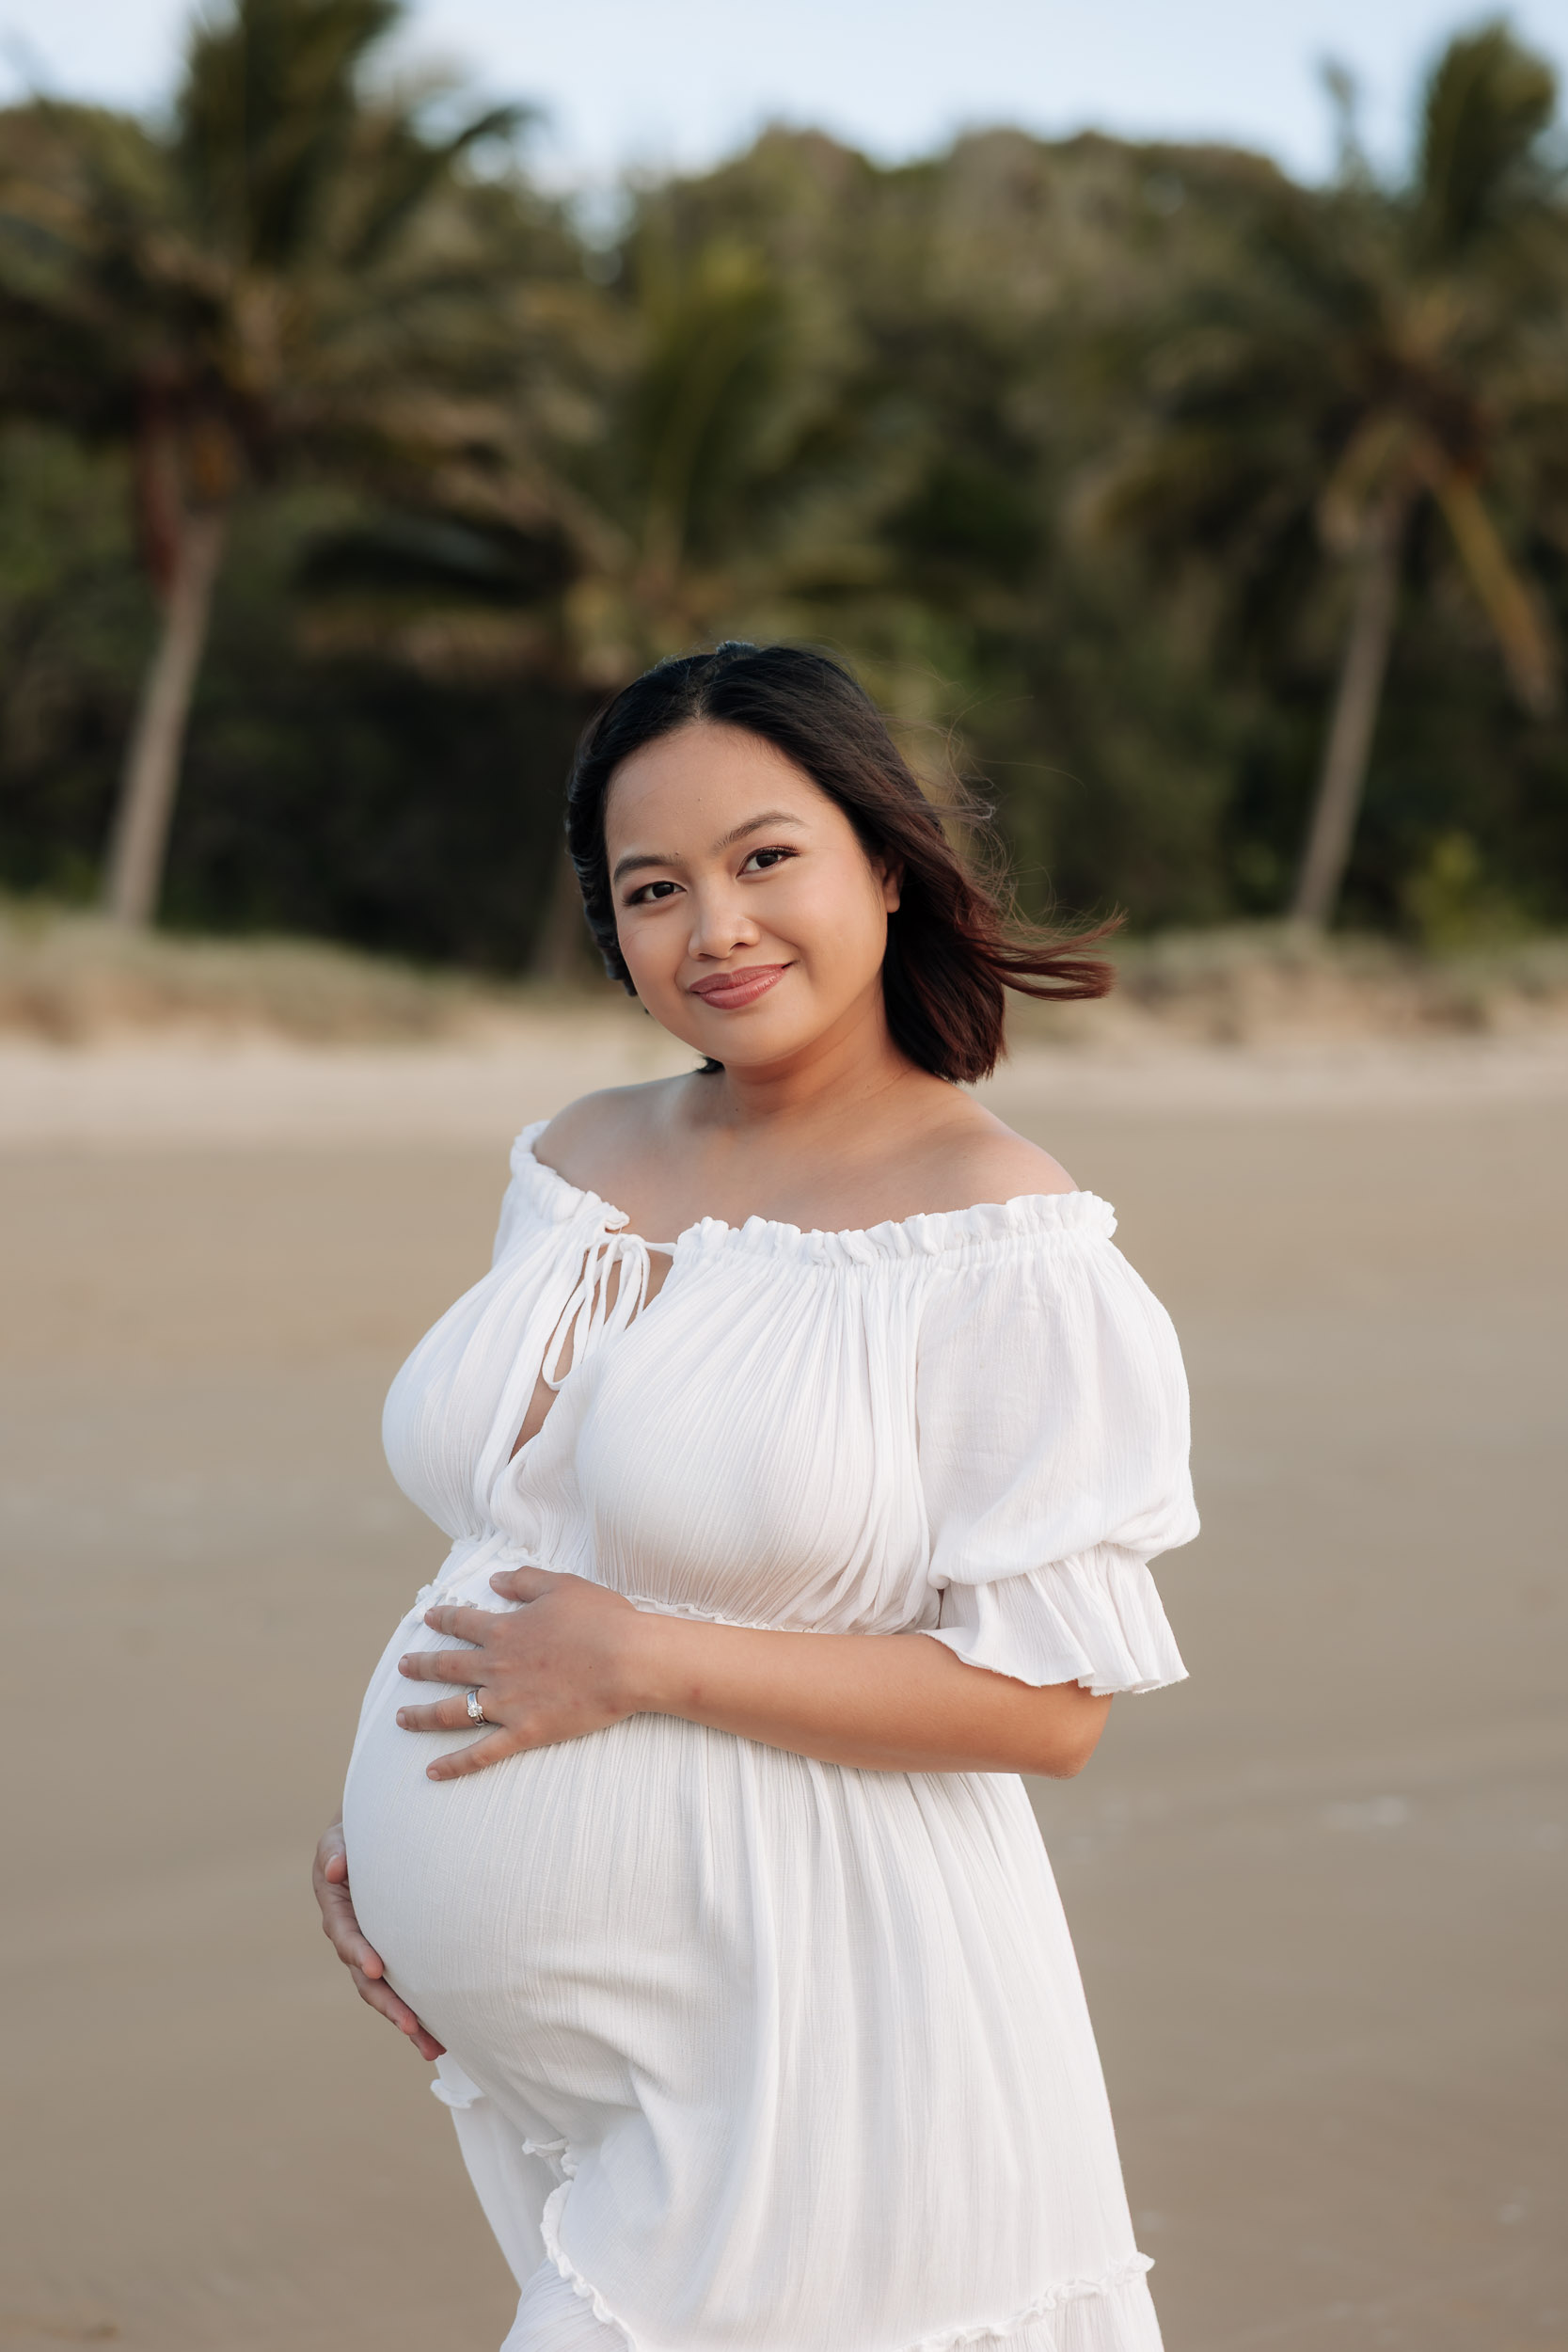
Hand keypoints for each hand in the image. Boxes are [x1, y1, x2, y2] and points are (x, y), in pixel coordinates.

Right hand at [313, 1820, 444, 2058]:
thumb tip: (337, 1868)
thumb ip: (336, 1848)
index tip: (376, 1967)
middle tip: (411, 2026)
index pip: (345, 1935)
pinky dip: (423, 2010)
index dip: (358, 1952)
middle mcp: (354, 1936)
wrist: (378, 1831)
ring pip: (389, 1991)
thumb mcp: (341, 1834)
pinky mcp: (398, 1953)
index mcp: (337, 1909)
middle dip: (388, 2004)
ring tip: (433, 2047)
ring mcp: (375, 1948)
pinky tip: (444, 2035)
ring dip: (408, 2020)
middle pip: (367, 1978)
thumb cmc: (359, 1831)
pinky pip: (408, 1985)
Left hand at [396, 1564, 645, 1780]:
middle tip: (402, 1666)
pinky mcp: (523, 1733)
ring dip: (421, 1715)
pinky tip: (432, 1772)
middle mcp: (496, 1666)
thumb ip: (524, 1582)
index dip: (443, 1617)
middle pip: (446, 1666)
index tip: (428, 1616)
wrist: (627, 1660)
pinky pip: (480, 1754)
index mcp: (505, 1630)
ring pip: (450, 1711)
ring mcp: (506, 1702)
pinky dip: (454, 1764)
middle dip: (420, 1665)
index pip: (463, 1622)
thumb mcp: (562, 1586)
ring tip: (401, 1718)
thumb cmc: (601, 1619)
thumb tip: (494, 1579)